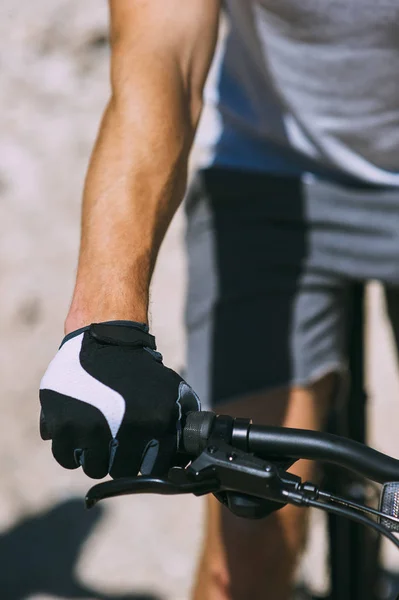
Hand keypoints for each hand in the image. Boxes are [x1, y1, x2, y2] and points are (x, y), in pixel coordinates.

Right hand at [39, 321, 199, 478]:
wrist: (103, 338)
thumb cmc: (137, 367)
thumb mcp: (171, 388)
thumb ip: (180, 420)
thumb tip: (185, 454)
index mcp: (154, 424)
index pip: (153, 470)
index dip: (147, 463)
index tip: (141, 455)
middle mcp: (123, 430)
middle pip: (122, 471)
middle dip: (121, 460)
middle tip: (117, 443)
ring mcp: (90, 429)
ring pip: (94, 468)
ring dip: (96, 457)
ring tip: (99, 436)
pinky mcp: (62, 425)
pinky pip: (67, 458)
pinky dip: (72, 452)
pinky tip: (80, 436)